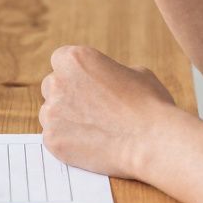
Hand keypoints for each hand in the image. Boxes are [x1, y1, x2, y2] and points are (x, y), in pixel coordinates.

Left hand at [38, 45, 177, 179]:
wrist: (152, 141)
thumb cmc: (149, 104)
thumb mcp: (136, 73)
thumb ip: (111, 73)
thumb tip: (107, 80)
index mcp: (76, 58)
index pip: (61, 60)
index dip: (75, 74)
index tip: (86, 85)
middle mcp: (58, 81)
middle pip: (52, 86)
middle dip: (67, 96)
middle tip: (90, 109)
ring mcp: (52, 112)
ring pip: (51, 113)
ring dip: (66, 119)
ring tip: (94, 130)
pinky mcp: (51, 139)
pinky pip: (53, 137)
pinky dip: (68, 141)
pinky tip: (90, 144)